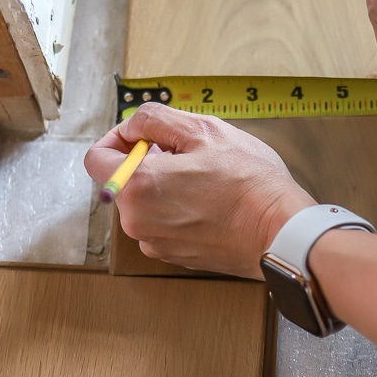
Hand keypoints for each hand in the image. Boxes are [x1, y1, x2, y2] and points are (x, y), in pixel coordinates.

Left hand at [84, 103, 314, 277]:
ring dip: (164, 185)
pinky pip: (162, 224)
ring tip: (205, 177)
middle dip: (147, 161)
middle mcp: (136, 221)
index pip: (96, 158)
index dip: (117, 138)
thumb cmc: (248, 182)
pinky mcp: (174, 256)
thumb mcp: (203, 129)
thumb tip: (133, 127)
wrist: (280, 231)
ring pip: (144, 203)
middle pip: (123, 180)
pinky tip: (210, 200)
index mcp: (135, 187)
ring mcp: (155, 243)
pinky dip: (177, 209)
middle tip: (188, 152)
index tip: (144, 135)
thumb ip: (155, 120)